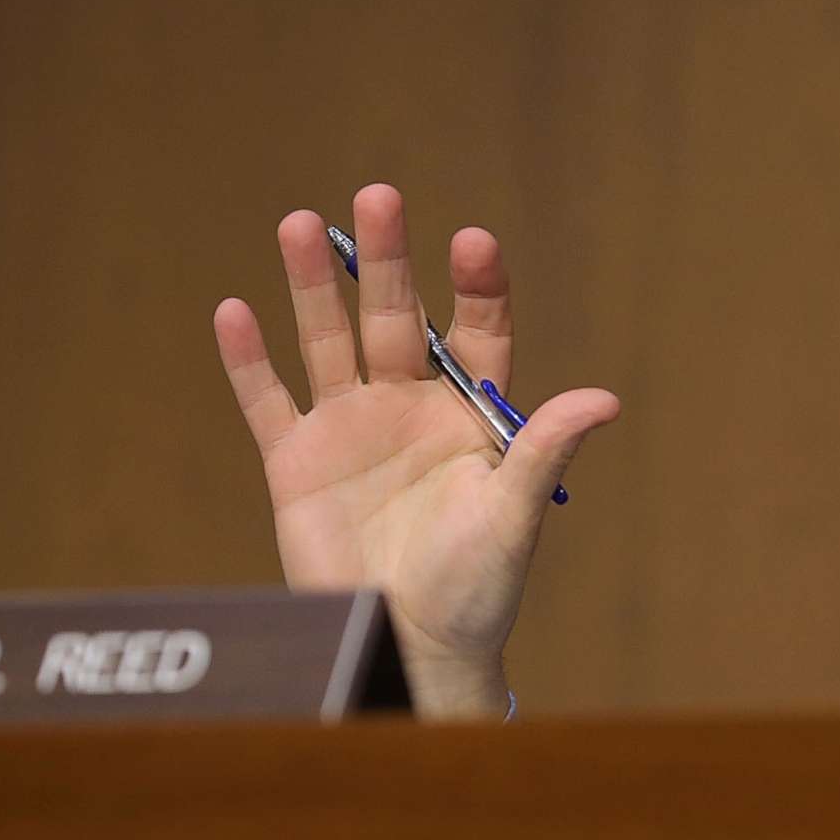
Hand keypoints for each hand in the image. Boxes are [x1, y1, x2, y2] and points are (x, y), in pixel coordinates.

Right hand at [212, 183, 617, 717]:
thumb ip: (544, 449)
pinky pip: (268, 400)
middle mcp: (408, 408)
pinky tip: (235, 309)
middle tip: (380, 196)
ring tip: (302, 223)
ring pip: (328, 340)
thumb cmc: (477, 586)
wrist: (413, 643)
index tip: (474, 242)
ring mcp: (350, 429)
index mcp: (469, 415)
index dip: (477, 287)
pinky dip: (250, 360)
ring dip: (314, 285)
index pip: (477, 333)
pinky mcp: (297, 462)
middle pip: (396, 319)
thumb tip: (604, 400)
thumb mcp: (514, 515)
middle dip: (389, 261)